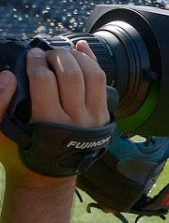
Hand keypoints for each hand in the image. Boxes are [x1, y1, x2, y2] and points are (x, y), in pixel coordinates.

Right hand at [0, 42, 108, 187]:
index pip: (44, 81)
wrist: (49, 174)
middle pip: (71, 75)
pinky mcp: (104, 114)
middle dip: (57, 57)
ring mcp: (94, 116)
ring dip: (77, 57)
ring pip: (93, 75)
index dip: (36, 63)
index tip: (31, 55)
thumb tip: (7, 75)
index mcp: (48, 122)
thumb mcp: (1, 132)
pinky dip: (94, 61)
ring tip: (62, 52)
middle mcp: (75, 119)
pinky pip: (103, 81)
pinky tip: (82, 48)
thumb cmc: (22, 150)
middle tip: (45, 54)